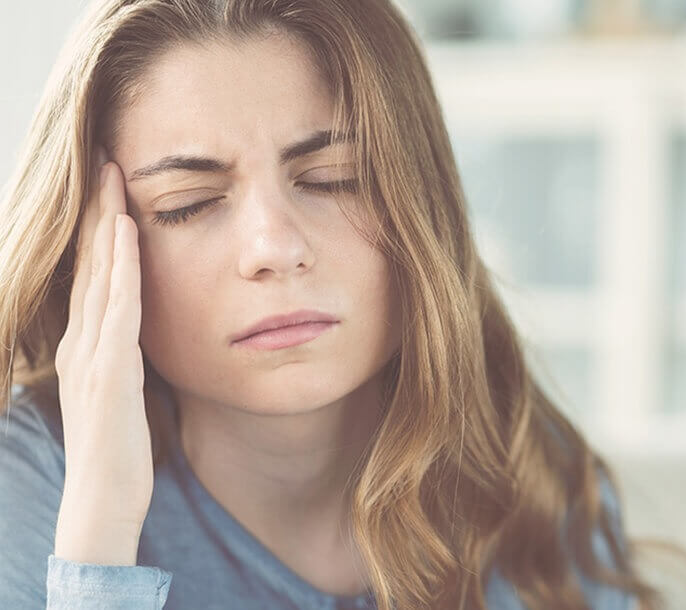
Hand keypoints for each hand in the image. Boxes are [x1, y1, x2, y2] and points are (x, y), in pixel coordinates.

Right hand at [53, 146, 151, 561]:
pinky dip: (122, 267)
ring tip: (114, 176)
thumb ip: (126, 358)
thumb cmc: (119, 450)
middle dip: (99, 211)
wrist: (102, 500)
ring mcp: (91, 354)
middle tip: (106, 160)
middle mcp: (82, 342)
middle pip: (91, 263)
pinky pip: (117, 308)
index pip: (94, 276)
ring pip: (100, 275)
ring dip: (108, 224)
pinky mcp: (109, 372)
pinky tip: (128, 233)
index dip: (101, 230)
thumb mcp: (122, 393)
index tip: (113, 188)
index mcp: (87, 346)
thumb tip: (142, 333)